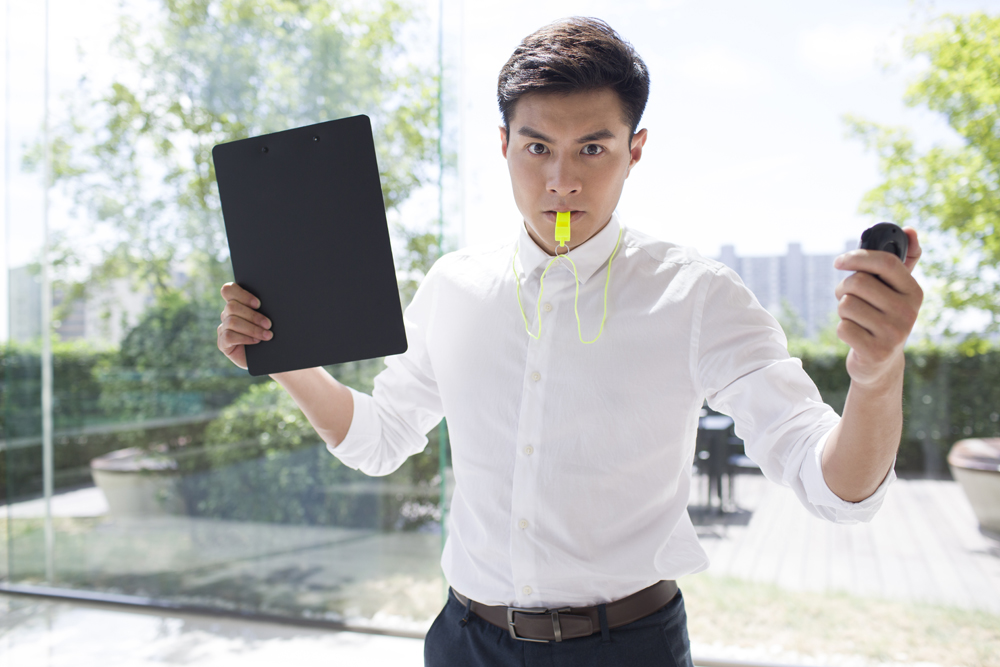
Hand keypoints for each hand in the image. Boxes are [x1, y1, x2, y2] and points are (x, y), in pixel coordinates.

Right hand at [217, 282, 271, 369]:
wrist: (267, 356)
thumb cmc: (269, 333)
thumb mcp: (267, 319)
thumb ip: (265, 308)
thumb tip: (274, 301)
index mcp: (236, 303)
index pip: (229, 290)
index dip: (242, 294)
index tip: (259, 304)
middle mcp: (227, 314)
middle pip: (232, 306)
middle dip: (253, 315)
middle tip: (269, 324)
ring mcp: (223, 329)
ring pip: (232, 322)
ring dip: (252, 328)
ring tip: (267, 335)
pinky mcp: (223, 343)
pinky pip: (229, 336)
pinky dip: (244, 338)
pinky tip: (256, 341)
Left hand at [833, 227, 922, 387]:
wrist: (881, 363)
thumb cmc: (884, 317)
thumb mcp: (896, 291)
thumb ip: (903, 260)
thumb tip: (910, 229)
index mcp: (914, 292)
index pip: (885, 262)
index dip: (858, 257)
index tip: (839, 261)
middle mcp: (909, 312)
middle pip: (858, 282)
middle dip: (844, 288)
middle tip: (847, 297)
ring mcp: (894, 333)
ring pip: (846, 304)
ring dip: (842, 310)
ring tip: (855, 318)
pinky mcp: (876, 351)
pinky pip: (842, 327)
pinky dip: (842, 329)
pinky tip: (856, 336)